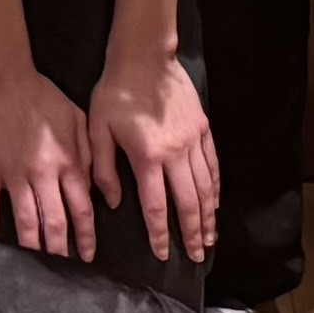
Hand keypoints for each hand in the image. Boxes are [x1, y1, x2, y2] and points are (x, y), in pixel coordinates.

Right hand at [0, 60, 102, 260]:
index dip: (86, 235)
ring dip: (30, 242)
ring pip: (24, 219)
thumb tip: (102, 189)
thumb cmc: (44, 95)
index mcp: (68, 162)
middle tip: (62, 262)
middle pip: (54, 221)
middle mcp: (43, 174)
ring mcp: (14, 174)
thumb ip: (92, 155)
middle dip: (60, 247)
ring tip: (34, 256)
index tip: (88, 253)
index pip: (81, 208)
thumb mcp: (79, 120)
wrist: (4, 78)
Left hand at [83, 45, 218, 269]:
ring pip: (206, 186)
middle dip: (193, 233)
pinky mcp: (203, 128)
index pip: (156, 206)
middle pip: (189, 202)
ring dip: (208, 215)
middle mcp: (176, 153)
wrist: (144, 56)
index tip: (164, 254)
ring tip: (210, 238)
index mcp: (148, 157)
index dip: (161, 233)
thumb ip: (105, 169)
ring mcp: (194, 140)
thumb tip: (112, 201)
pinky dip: (215, 187)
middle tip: (198, 256)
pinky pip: (212, 164)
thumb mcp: (97, 130)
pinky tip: (215, 202)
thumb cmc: (114, 92)